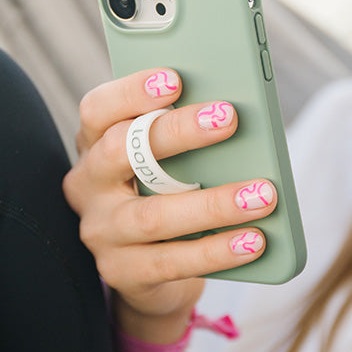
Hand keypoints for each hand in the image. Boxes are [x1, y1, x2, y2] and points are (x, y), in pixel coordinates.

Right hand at [63, 68, 275, 332]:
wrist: (150, 268)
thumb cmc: (167, 190)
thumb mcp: (167, 158)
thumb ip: (186, 133)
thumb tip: (233, 111)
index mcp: (94, 142)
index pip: (98, 109)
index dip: (132, 91)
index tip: (175, 78)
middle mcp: (88, 185)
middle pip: (120, 152)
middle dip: (177, 132)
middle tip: (230, 117)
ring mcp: (100, 232)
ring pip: (153, 216)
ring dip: (214, 204)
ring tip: (263, 194)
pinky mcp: (121, 273)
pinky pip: (173, 262)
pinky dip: (218, 251)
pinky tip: (255, 240)